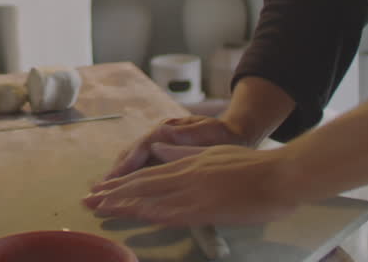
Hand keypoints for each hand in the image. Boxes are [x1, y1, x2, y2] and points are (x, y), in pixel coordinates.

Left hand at [83, 143, 298, 227]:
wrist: (280, 174)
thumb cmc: (253, 167)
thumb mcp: (213, 153)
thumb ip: (186, 154)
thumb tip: (161, 151)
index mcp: (188, 164)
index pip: (147, 174)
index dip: (121, 183)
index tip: (100, 190)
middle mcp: (186, 175)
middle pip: (141, 185)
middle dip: (112, 194)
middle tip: (87, 202)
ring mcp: (195, 190)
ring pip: (151, 197)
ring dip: (123, 204)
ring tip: (99, 210)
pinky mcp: (207, 206)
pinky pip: (173, 211)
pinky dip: (152, 213)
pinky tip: (136, 217)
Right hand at [102, 115, 250, 180]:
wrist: (232, 132)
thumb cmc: (222, 134)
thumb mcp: (211, 131)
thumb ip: (189, 133)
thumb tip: (166, 132)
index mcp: (168, 129)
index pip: (141, 147)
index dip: (127, 163)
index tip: (114, 177)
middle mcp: (158, 134)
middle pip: (131, 153)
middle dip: (114, 171)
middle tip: (97, 189)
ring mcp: (158, 142)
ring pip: (132, 158)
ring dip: (117, 174)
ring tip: (101, 190)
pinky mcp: (161, 151)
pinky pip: (141, 163)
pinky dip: (128, 174)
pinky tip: (119, 186)